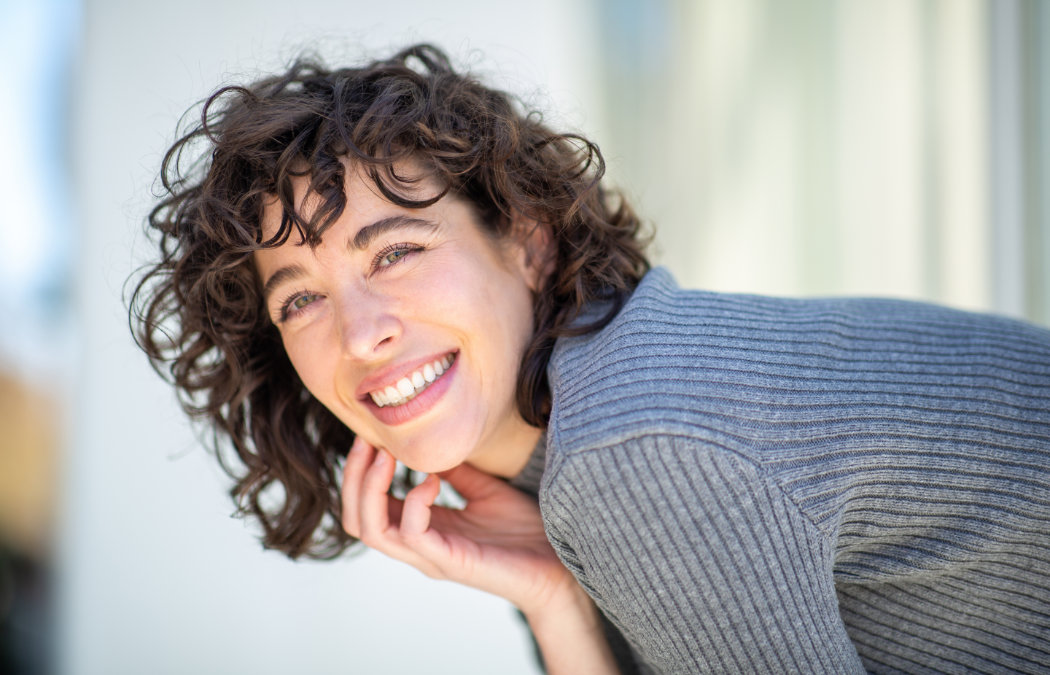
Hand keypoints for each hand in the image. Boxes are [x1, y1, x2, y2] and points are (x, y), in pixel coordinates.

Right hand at [340, 436, 573, 615]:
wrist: (558, 565)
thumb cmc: (524, 531)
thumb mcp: (484, 489)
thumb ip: (456, 470)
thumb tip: (435, 440)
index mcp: (421, 528)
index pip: (366, 506)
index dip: (359, 471)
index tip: (371, 435)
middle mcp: (418, 546)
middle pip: (356, 520)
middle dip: (353, 477)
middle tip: (366, 441)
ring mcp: (431, 557)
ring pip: (372, 531)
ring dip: (371, 488)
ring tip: (386, 455)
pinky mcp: (450, 562)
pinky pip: (412, 534)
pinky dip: (414, 501)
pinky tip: (432, 480)